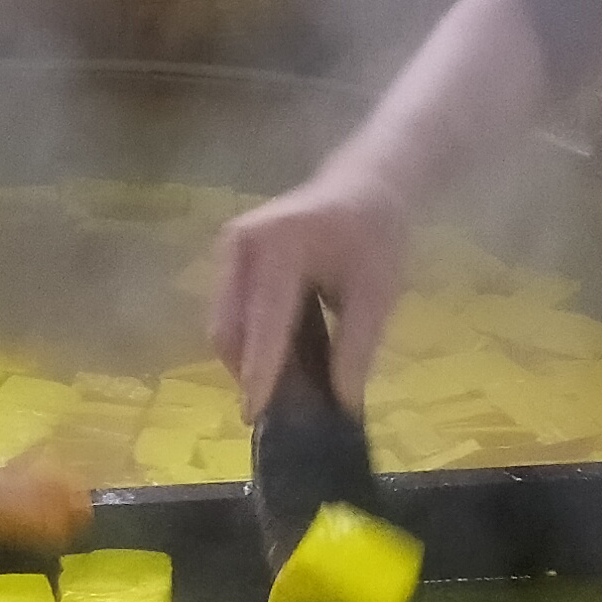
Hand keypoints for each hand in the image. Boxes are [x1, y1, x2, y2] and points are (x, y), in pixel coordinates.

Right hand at [210, 166, 411, 418]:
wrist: (363, 187)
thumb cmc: (375, 236)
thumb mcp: (377, 294)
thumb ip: (357, 349)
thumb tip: (342, 405)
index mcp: (281, 247)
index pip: (264, 322)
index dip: (260, 372)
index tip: (256, 415)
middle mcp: (242, 245)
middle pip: (230, 328)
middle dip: (249, 371)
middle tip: (283, 409)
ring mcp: (229, 248)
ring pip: (224, 324)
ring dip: (247, 359)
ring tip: (286, 385)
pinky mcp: (228, 256)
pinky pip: (229, 312)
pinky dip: (249, 340)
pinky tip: (280, 355)